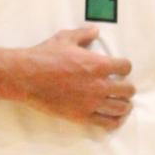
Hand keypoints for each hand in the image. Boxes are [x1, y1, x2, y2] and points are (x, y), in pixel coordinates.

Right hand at [10, 26, 134, 127]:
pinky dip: (114, 121)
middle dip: (127, 88)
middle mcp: (99, 85)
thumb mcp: (65, 38)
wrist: (26, 77)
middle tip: (121, 87)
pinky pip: (107, 123)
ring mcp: (92, 103)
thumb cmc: (44, 56)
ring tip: (121, 103)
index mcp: (98, 65)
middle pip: (128, 90)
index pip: (126, 67)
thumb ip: (83, 35)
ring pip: (121, 108)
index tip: (119, 68)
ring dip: (124, 105)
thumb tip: (95, 31)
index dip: (124, 66)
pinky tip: (114, 118)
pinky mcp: (82, 116)